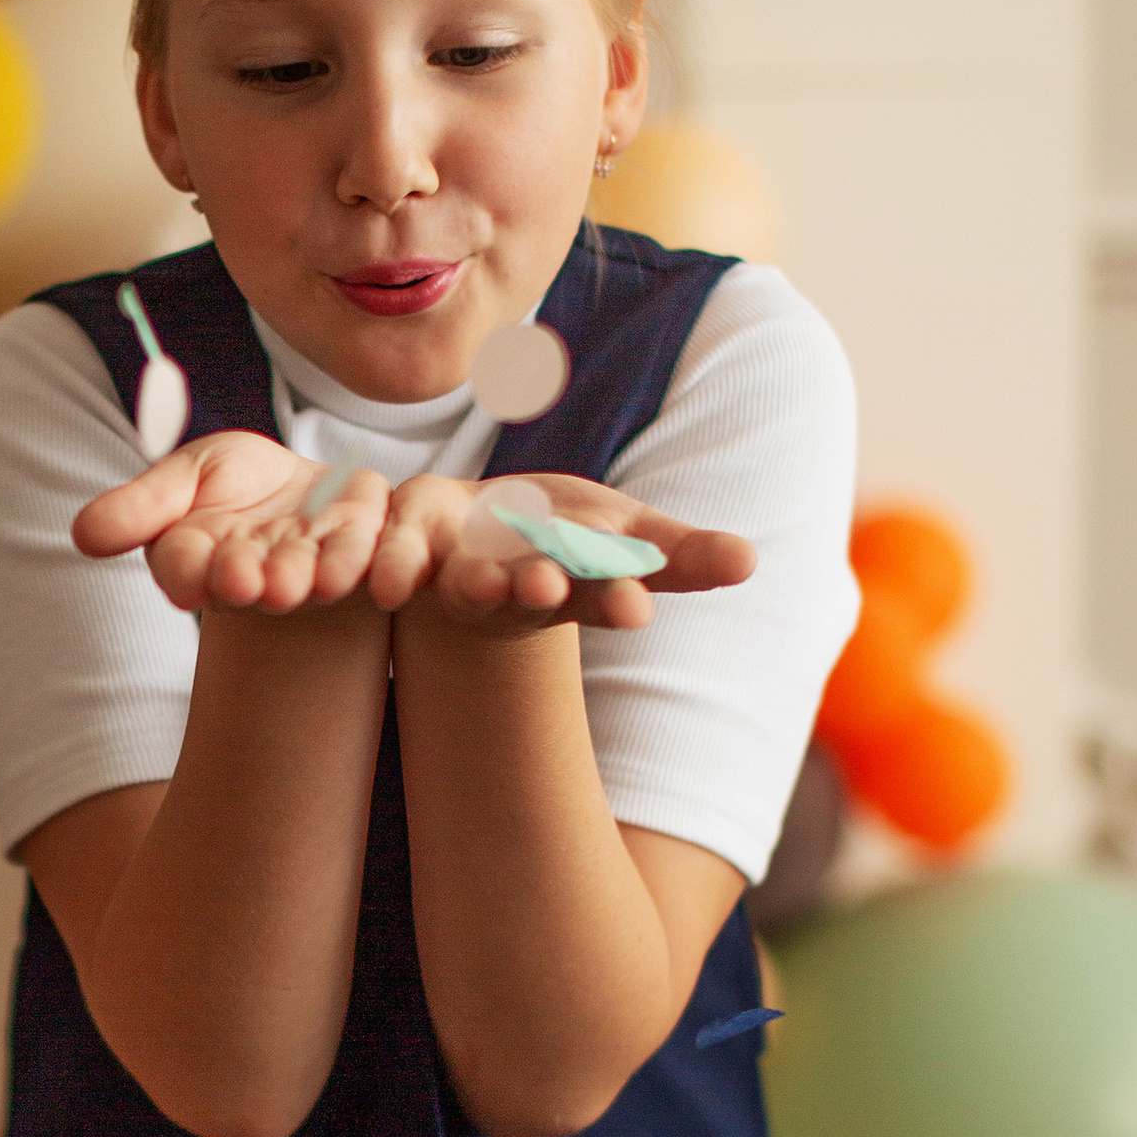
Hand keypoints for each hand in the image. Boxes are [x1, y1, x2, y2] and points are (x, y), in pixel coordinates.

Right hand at [75, 430, 397, 617]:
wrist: (304, 485)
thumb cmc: (232, 486)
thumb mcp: (182, 478)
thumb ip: (139, 507)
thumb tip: (82, 535)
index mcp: (201, 560)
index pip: (185, 570)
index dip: (185, 575)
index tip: (184, 580)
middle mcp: (254, 573)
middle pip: (245, 580)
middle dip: (244, 580)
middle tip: (243, 579)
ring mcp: (309, 564)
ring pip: (304, 576)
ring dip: (300, 578)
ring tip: (292, 579)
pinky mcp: (358, 543)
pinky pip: (359, 554)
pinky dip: (356, 556)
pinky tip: (356, 554)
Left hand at [378, 473, 755, 636]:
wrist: (472, 529)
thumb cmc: (563, 536)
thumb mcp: (627, 536)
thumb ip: (680, 554)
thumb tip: (752, 561)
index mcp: (574, 586)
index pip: (602, 595)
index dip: (615, 600)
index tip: (635, 607)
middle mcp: (513, 593)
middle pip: (527, 595)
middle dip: (537, 589)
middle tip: (547, 583)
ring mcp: (455, 576)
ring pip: (459, 587)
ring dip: (467, 585)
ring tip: (478, 580)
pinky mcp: (405, 550)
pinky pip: (393, 557)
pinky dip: (389, 562)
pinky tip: (384, 573)